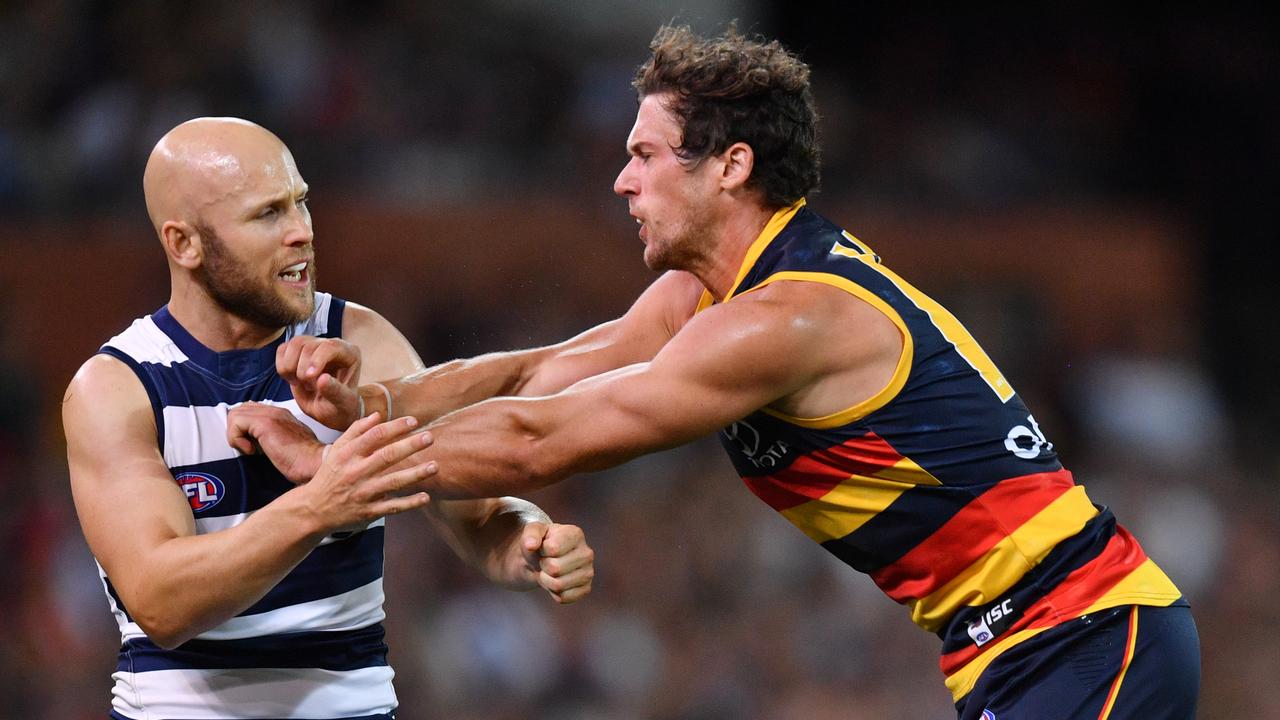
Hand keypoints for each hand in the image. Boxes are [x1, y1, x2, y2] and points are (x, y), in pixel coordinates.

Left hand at [226, 402, 325, 483]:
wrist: (315, 463)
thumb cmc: (304, 461)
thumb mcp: (286, 445)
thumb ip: (271, 438)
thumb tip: (253, 443)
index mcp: (281, 414)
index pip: (250, 410)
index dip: (244, 428)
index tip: (252, 446)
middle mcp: (276, 410)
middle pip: (240, 409)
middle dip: (237, 431)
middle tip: (249, 448)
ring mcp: (271, 414)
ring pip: (235, 414)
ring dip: (236, 435)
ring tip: (251, 449)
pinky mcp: (265, 423)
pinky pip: (236, 423)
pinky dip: (237, 439)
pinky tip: (252, 451)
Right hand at [277, 336, 362, 429]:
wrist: (329, 410)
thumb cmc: (340, 406)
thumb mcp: (342, 403)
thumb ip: (334, 391)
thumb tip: (322, 379)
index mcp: (349, 354)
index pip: (330, 346)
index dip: (316, 360)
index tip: (309, 378)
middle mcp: (332, 345)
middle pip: (308, 345)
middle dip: (302, 369)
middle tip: (309, 387)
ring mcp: (314, 345)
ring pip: (294, 344)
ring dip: (291, 367)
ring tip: (301, 383)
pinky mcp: (297, 351)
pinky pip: (282, 350)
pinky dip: (282, 366)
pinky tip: (293, 379)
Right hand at [296, 413, 436, 533]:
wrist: (313, 509)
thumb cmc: (330, 475)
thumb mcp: (337, 450)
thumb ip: (356, 431)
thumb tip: (378, 415)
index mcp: (348, 454)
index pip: (375, 436)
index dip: (395, 427)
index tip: (413, 421)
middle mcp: (356, 472)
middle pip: (387, 456)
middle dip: (410, 446)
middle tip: (429, 437)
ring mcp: (364, 493)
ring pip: (393, 482)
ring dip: (415, 474)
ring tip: (434, 466)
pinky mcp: (369, 511)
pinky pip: (392, 507)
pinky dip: (409, 503)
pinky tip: (426, 497)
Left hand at [517, 522, 594, 603]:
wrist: (544, 560)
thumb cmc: (541, 543)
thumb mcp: (533, 531)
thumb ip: (530, 535)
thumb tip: (531, 545)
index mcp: (575, 534)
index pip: (553, 549)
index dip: (541, 551)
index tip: (544, 548)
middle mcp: (587, 553)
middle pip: (555, 569)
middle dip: (544, 567)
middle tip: (546, 562)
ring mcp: (588, 572)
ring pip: (559, 585)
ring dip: (547, 581)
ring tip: (550, 572)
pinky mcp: (586, 589)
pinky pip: (564, 598)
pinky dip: (554, 593)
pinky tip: (556, 581)